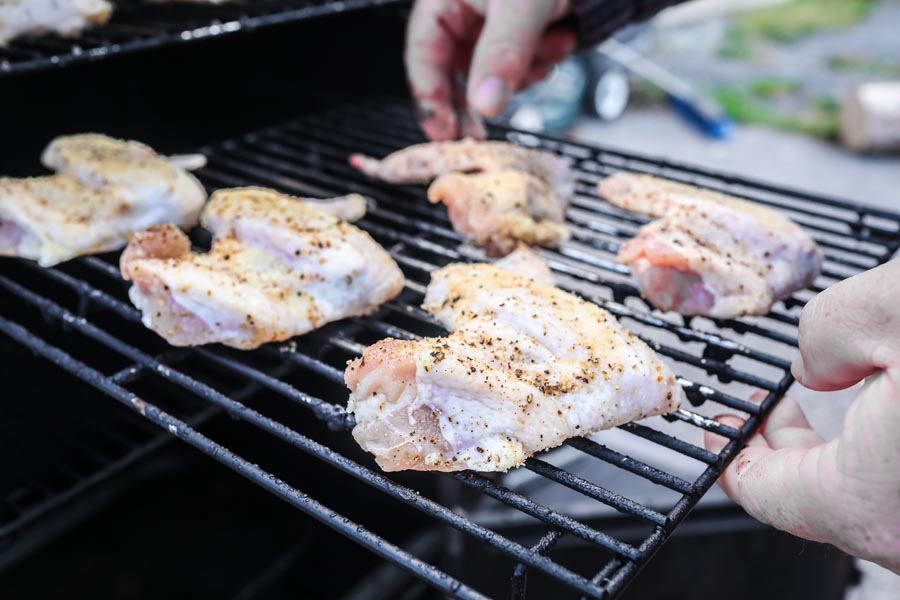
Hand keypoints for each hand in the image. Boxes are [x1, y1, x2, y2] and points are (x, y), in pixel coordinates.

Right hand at [405, 0, 575, 140]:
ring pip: (489, 75)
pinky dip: (537, 64)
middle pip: (452, 73)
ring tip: (548, 54)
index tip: (444, 135)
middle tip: (481, 136)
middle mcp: (460, 15)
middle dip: (477, 100)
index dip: (430, 100)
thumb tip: (485, 105)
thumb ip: (501, 54)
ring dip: (520, 75)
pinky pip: (515, 66)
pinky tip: (557, 45)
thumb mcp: (520, 7)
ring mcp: (486, 26)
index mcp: (442, 2)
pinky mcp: (513, 35)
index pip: (421, 57)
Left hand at [704, 258, 899, 573]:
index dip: (732, 452)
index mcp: (868, 500)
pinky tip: (896, 404)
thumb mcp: (889, 308)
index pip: (763, 492)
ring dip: (852, 449)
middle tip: (779, 404)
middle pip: (821, 499)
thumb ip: (824, 334)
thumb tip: (816, 363)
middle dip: (791, 444)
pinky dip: (892, 453)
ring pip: (875, 495)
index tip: (720, 426)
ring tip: (848, 395)